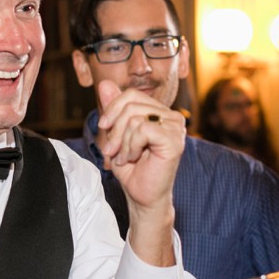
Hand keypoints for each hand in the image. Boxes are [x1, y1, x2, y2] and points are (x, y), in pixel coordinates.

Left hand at [96, 81, 184, 265]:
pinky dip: (131, 146)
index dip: (112, 109)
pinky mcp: (174, 141)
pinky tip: (134, 158)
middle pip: (132, 103)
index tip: (104, 128)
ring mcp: (175, 127)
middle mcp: (171, 116)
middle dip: (115, 128)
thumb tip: (105, 83)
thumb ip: (113, 109)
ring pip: (135, 117)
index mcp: (160, 112)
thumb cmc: (132, 169)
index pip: (131, 95)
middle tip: (112, 151)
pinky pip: (142, 129)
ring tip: (125, 157)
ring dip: (122, 141)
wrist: (141, 196)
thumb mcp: (116, 134)